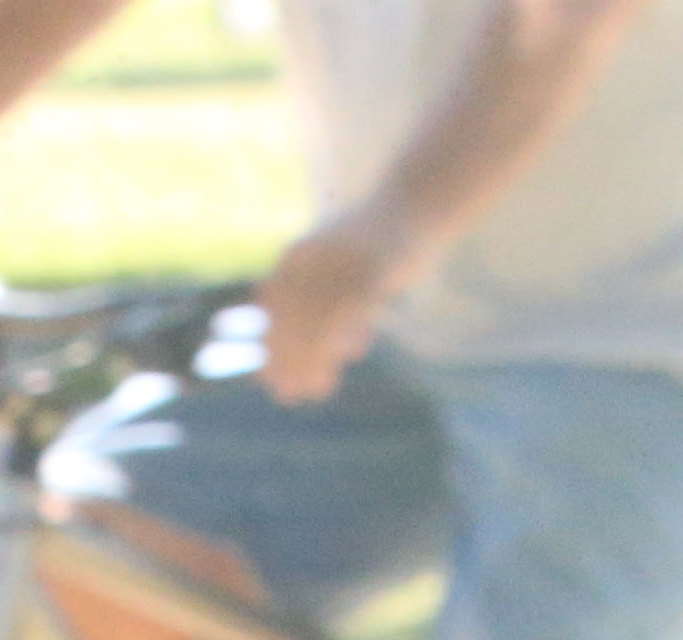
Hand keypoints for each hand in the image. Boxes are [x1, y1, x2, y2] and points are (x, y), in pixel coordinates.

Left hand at [254, 207, 422, 402]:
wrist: (415, 201)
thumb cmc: (369, 241)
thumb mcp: (330, 261)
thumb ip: (306, 295)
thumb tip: (277, 340)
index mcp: (296, 255)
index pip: (269, 310)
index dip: (267, 347)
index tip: (267, 379)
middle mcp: (315, 257)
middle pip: (291, 320)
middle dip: (286, 362)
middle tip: (287, 394)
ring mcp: (345, 263)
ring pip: (320, 323)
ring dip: (313, 362)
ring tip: (313, 390)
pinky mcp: (376, 270)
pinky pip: (352, 315)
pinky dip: (343, 343)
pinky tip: (344, 361)